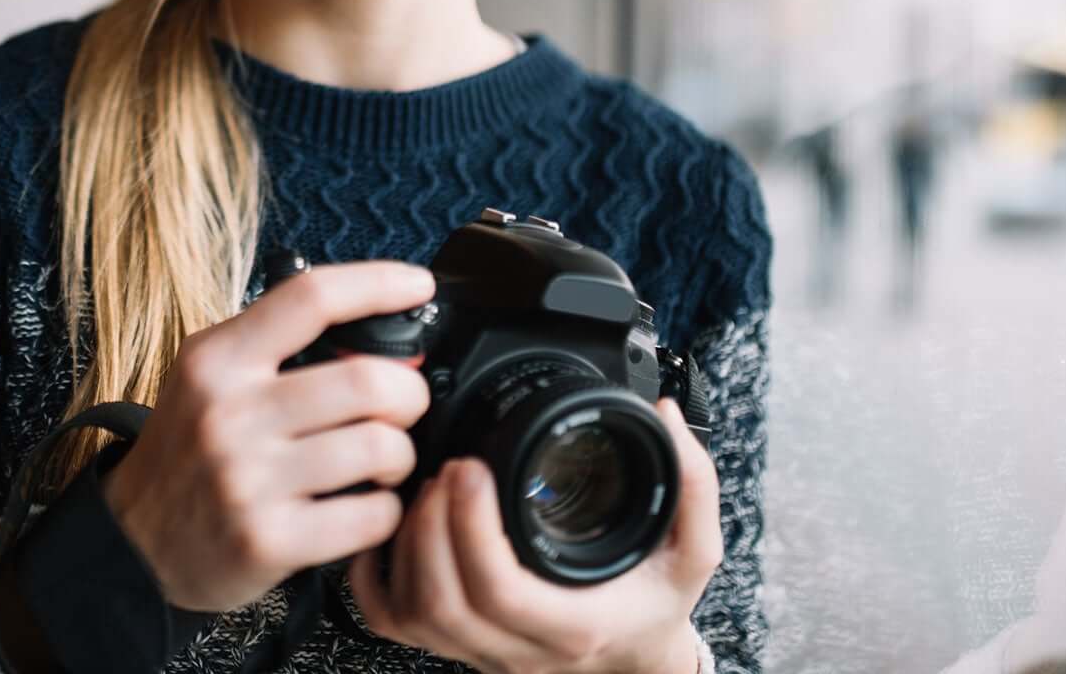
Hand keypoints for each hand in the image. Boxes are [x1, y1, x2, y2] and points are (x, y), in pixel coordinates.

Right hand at [101, 260, 435, 612]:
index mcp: (216, 359)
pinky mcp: (268, 540)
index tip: (418, 286)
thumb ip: (277, 349)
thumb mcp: (208, 378)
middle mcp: (230, 413)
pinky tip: (366, 506)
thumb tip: (383, 331)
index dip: (378, 283)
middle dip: (409, 393)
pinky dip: (386, 510)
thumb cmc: (189, 452)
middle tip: (404, 407)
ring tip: (383, 462)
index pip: (310, 298)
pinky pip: (371, 515)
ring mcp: (248, 480)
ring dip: (400, 455)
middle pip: (367, 380)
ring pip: (379, 448)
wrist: (132, 547)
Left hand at [348, 397, 718, 673]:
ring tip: (429, 488)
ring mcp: (477, 651)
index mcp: (573, 625)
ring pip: (409, 615)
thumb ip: (691, 485)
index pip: (501, 592)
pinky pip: (389, 620)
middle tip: (448, 466)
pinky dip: (372, 572)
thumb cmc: (655, 604)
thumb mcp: (693, 551)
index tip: (473, 467)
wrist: (634, 658)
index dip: (472, 528)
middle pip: (441, 603)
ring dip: (405, 542)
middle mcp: (518, 649)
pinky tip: (390, 525)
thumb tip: (663, 415)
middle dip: (431, 524)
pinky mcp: (451, 643)